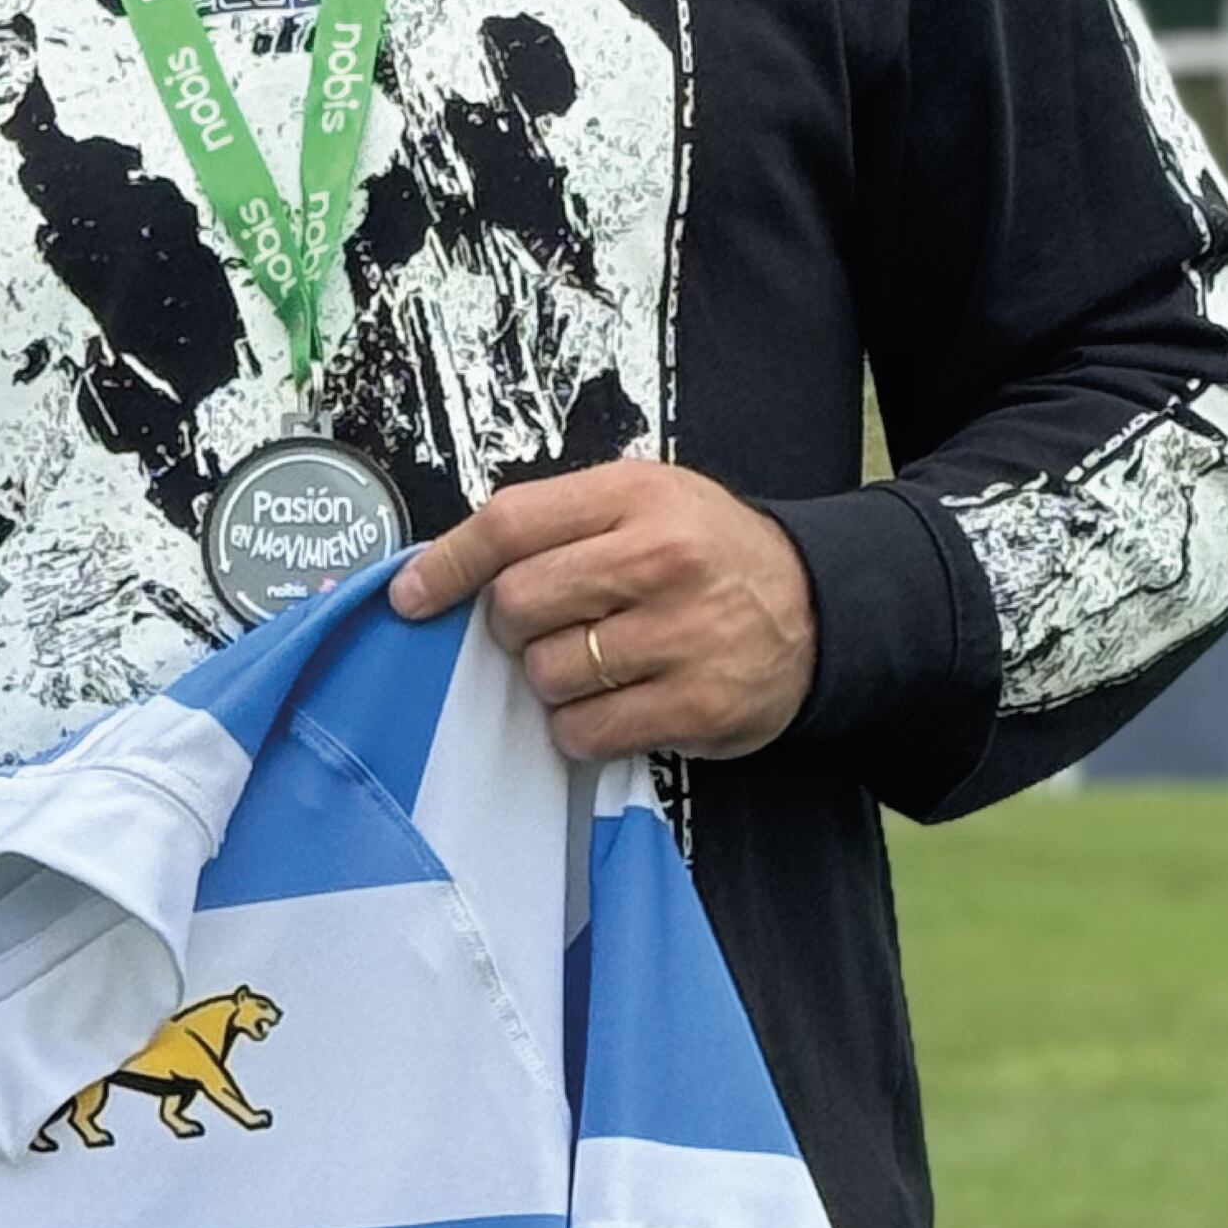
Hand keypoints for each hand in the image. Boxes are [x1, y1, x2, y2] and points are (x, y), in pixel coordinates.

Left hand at [383, 461, 812, 762]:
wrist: (817, 606)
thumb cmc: (709, 552)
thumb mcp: (642, 501)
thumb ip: (555, 524)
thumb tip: (444, 568)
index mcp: (634, 497)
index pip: (509, 525)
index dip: (446, 564)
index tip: (411, 596)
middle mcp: (659, 560)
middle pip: (518, 605)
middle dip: (512, 628)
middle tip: (545, 627)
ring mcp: (682, 635)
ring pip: (548, 674)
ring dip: (550, 680)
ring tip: (593, 663)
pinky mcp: (697, 705)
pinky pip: (586, 730)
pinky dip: (579, 727)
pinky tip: (611, 702)